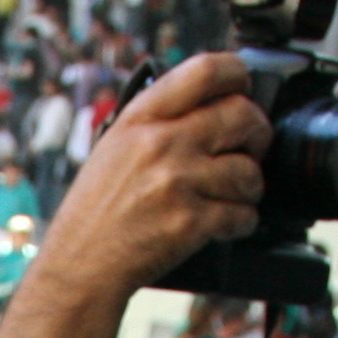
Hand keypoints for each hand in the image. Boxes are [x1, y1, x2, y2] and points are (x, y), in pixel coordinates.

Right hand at [31, 55, 275, 313]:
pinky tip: (225, 223)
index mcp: (141, 118)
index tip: (244, 89)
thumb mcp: (113, 147)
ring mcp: (177, 182)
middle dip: (258, 133)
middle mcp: (161, 143)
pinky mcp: (191, 222)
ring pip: (250, 170)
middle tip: (251, 147)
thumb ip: (158, 121)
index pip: (208, 70)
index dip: (238, 75)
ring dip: (251, 186)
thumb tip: (209, 104)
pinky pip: (243, 213)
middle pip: (243, 115)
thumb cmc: (95, 212)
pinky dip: (241, 221)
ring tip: (234, 195)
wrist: (79, 267)